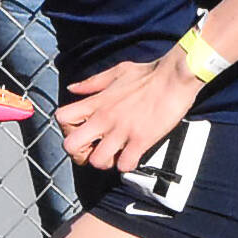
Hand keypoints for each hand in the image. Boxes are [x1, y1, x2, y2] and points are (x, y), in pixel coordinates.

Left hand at [57, 49, 202, 173]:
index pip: (62, 118)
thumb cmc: (149, 74)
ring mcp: (122, 131)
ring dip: (105, 162)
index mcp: (97, 102)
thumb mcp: (116, 72)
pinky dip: (127, 165)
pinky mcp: (141, 140)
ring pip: (97, 161)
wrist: (174, 77)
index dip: (67, 128)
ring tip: (115, 154)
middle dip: (79, 153)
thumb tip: (73, 88)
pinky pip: (125, 165)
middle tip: (93, 150)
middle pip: (71, 146)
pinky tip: (132, 155)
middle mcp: (105, 118)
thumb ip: (92, 83)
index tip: (80, 130)